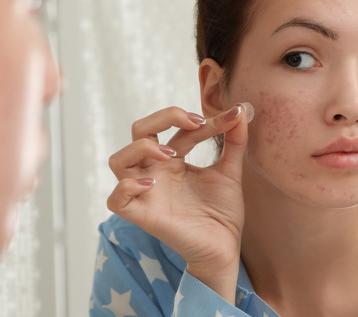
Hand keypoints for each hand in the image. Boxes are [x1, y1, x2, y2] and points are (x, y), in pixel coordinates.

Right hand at [107, 104, 251, 302]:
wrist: (226, 248)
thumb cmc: (222, 213)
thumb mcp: (230, 172)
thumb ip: (234, 142)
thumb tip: (242, 110)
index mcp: (172, 160)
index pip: (178, 128)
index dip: (203, 121)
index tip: (231, 119)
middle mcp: (155, 171)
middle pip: (139, 131)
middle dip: (162, 117)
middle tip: (193, 123)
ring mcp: (146, 192)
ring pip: (118, 160)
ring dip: (141, 148)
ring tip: (170, 154)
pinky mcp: (142, 215)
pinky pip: (116, 199)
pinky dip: (127, 187)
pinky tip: (152, 184)